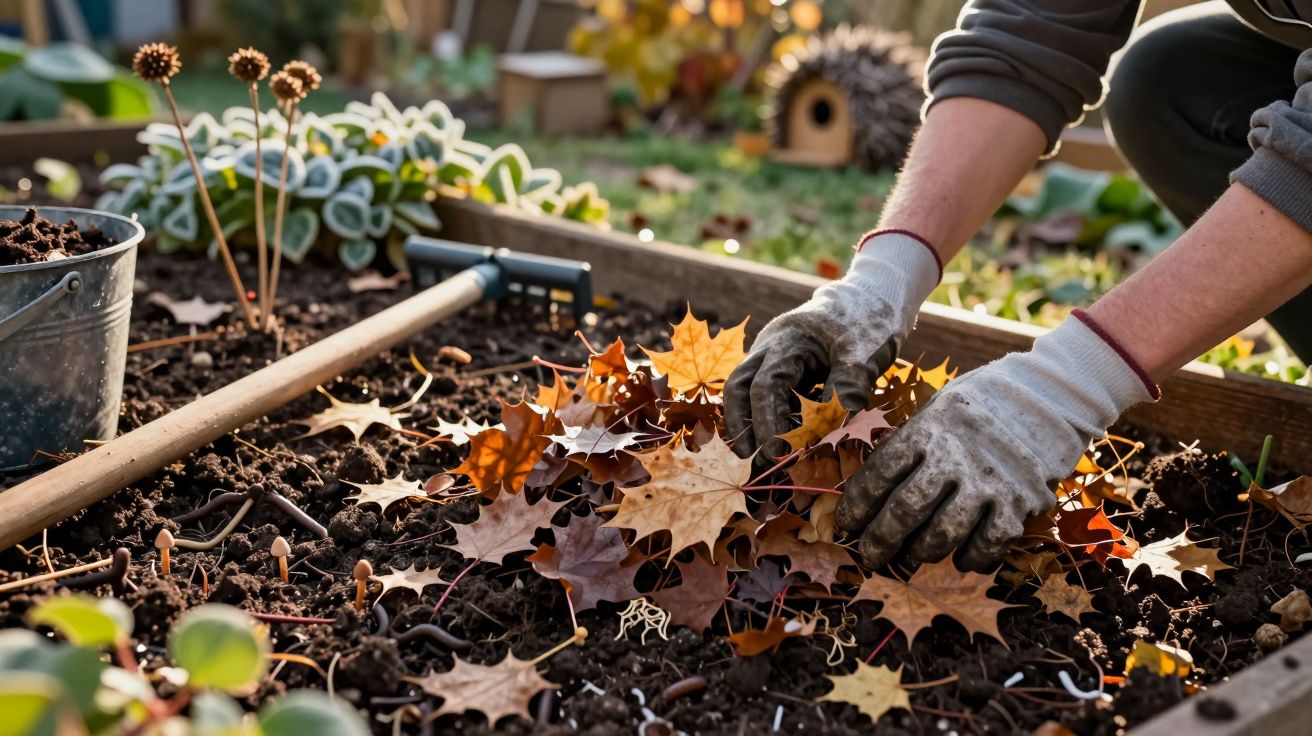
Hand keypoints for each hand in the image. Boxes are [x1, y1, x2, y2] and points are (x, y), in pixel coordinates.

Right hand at [725, 232, 940, 460]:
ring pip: (748, 389)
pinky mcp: (787, 365)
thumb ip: (848, 387)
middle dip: (745, 423)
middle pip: (741, 385)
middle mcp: (772, 345)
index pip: (766, 384)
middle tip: (752, 458)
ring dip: (751, 421)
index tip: (779, 453)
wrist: (876, 295)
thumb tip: (831, 430)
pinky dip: (769, 415)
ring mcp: (776, 354)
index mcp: (788, 338)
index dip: (768, 421)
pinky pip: (768, 392)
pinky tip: (778, 438)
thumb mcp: (864, 353)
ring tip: (756, 454)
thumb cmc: (869, 321)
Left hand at [836, 313, 1157, 570]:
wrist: (1051, 394)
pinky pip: (988, 543)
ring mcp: (988, 481)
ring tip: (910, 557)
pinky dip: (970, 557)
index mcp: (927, 430)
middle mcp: (954, 457)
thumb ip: (910, 445)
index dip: (857, 506)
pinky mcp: (1019, 502)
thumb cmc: (983, 404)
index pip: (880, 475)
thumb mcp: (938, 409)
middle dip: (880, 540)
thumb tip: (873, 489)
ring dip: (920, 552)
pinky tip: (959, 559)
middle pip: (905, 510)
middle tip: (869, 556)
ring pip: (942, 533)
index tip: (846, 526)